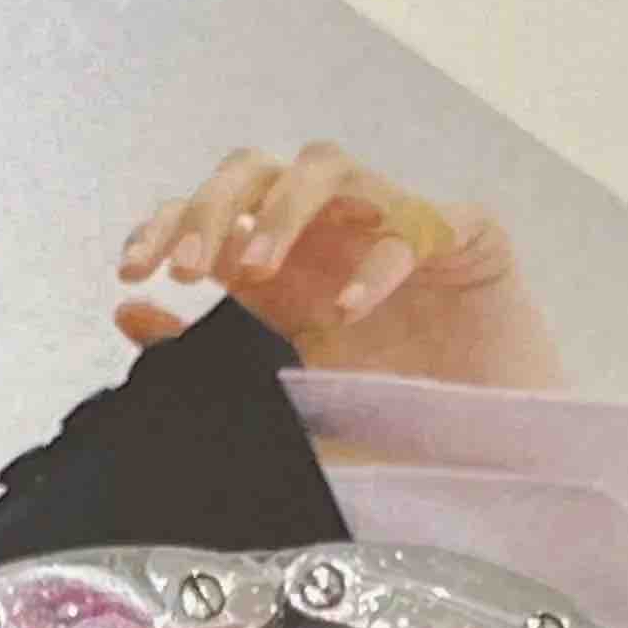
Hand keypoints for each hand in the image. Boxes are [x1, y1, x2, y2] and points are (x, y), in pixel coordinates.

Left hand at [110, 140, 566, 391]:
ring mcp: (395, 229)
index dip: (167, 229)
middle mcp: (332, 240)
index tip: (132, 273)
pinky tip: (349, 310)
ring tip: (254, 269)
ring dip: (282, 210)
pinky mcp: (464, 240)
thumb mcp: (284, 409)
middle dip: (213, 207)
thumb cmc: (398, 432)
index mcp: (286, 276)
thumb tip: (130, 316)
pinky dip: (377, 260)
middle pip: (256, 172)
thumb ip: (209, 364)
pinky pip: (416, 223)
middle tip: (189, 267)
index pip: (212, 221)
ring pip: (326, 166)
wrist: (497, 462)